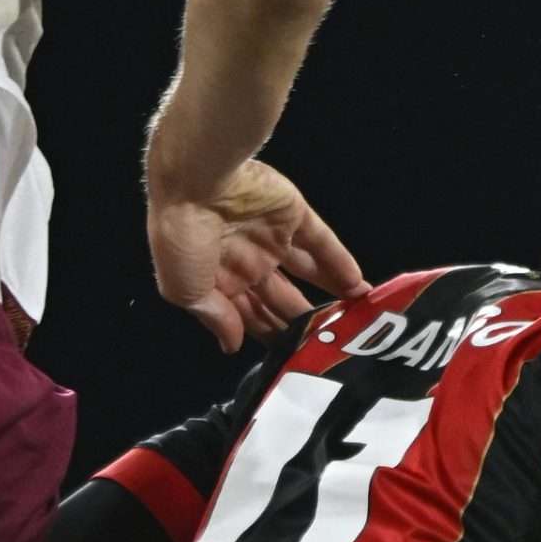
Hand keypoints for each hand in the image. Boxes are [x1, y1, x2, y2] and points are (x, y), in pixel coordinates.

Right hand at [148, 159, 362, 350]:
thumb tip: (231, 345)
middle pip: (280, 298)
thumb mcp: (185, 290)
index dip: (270, 336)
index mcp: (218, 279)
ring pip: (306, 272)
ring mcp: (272, 236)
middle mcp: (246, 260)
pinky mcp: (293, 215)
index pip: (250, 315)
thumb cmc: (183, 240)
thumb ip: (216, 317)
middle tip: (329, 346)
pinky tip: (357, 287)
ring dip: (327, 295)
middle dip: (300, 322)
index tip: (294, 360)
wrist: (198, 181)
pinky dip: (340, 264)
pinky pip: (322, 243)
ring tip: (351, 321)